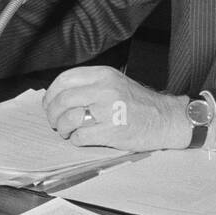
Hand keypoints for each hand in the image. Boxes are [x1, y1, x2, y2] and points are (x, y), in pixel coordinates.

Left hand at [43, 66, 190, 151]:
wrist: (165, 119)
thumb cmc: (138, 103)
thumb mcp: (115, 82)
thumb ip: (90, 84)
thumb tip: (57, 95)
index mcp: (104, 75)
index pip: (65, 79)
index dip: (51, 93)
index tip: (50, 104)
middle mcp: (105, 89)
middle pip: (62, 100)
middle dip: (53, 114)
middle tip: (55, 122)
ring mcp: (109, 110)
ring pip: (68, 119)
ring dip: (63, 128)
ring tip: (68, 131)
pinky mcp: (112, 131)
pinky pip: (80, 137)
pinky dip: (76, 140)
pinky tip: (82, 138)